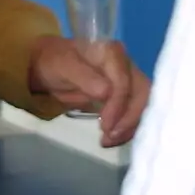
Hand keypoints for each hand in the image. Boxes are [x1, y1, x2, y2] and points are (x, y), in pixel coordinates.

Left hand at [28, 35, 150, 147]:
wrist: (51, 65)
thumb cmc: (57, 62)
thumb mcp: (65, 67)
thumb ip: (85, 77)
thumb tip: (106, 92)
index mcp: (112, 53)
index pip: (124, 81)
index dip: (118, 105)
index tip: (105, 126)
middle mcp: (126, 64)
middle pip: (142, 93)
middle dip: (130, 118)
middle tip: (110, 136)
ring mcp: (128, 80)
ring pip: (142, 104)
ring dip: (129, 126)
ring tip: (107, 141)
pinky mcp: (125, 95)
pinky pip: (133, 112)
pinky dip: (126, 128)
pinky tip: (111, 139)